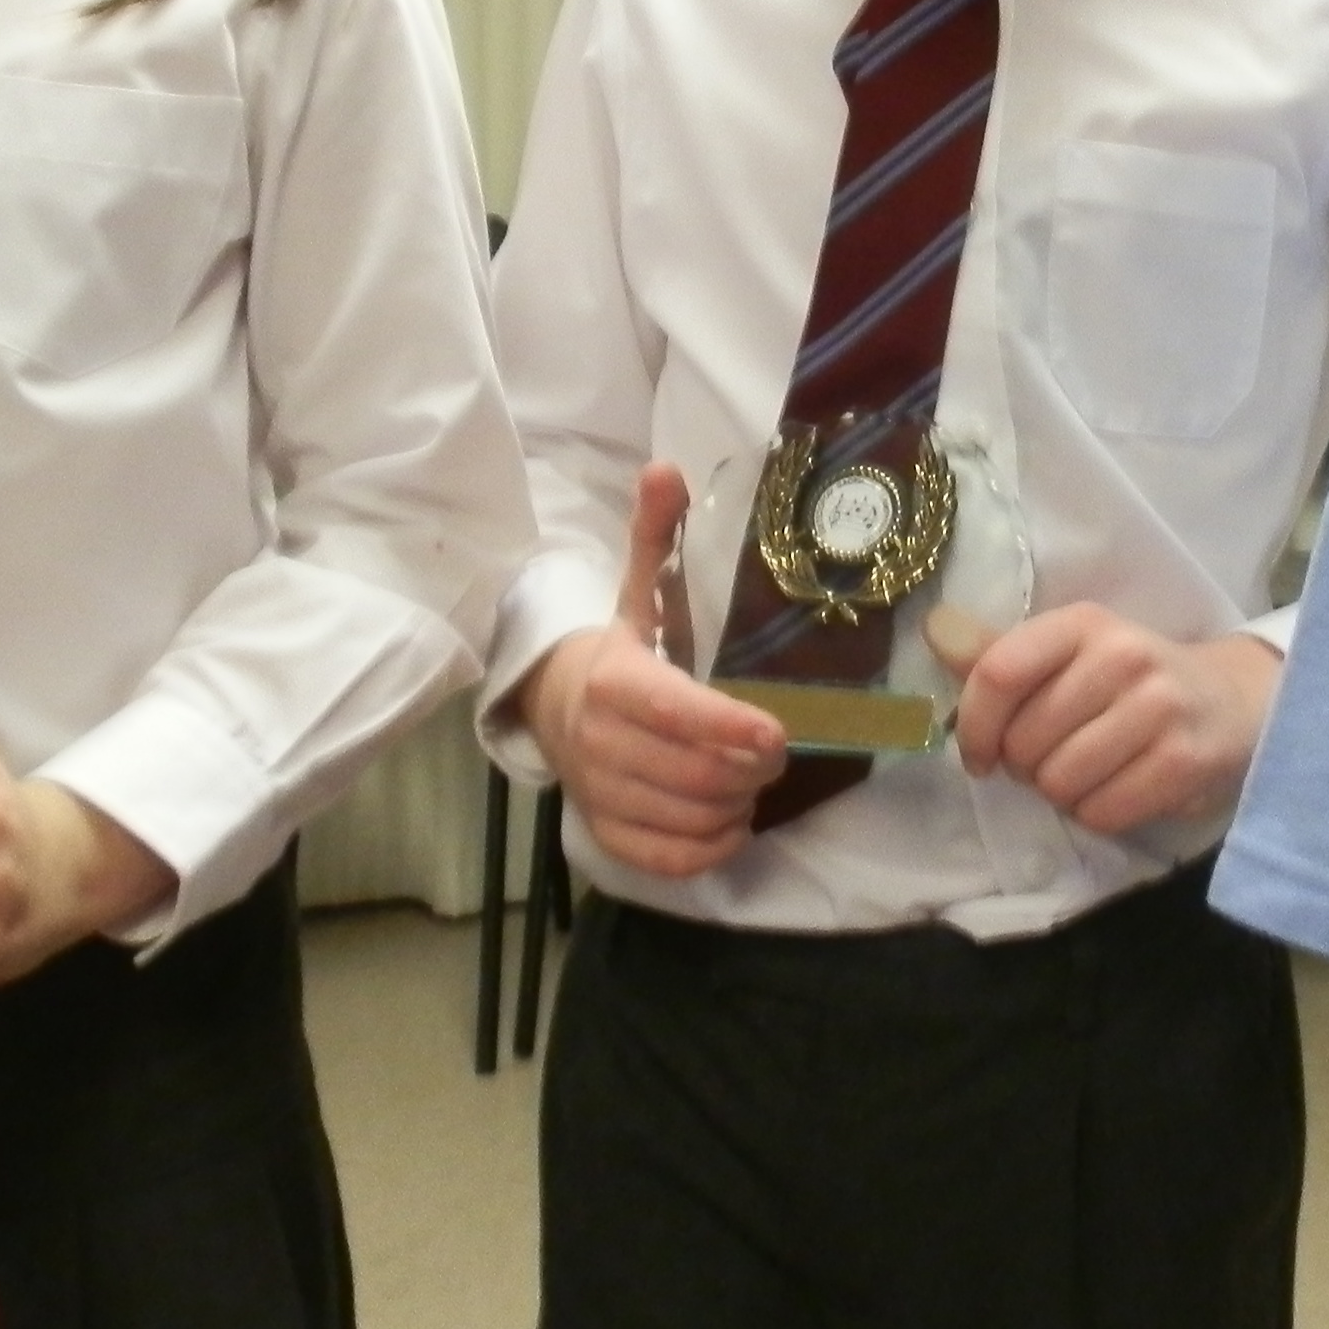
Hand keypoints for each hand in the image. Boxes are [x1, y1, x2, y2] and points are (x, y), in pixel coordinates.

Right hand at [514, 461, 784, 877]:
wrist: (551, 703)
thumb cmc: (619, 647)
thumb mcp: (637, 589)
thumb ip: (657, 535)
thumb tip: (666, 469)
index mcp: (612, 680)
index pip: (672, 712)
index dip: (727, 728)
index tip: (777, 734)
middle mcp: (599, 742)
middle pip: (692, 773)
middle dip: (748, 768)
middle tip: (777, 750)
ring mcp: (600, 793)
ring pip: (687, 817)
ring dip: (735, 804)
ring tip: (752, 779)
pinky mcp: (606, 834)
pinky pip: (668, 858)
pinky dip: (710, 848)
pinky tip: (731, 821)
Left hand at [946, 607, 1278, 832]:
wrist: (1230, 701)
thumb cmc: (1130, 682)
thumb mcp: (1071, 654)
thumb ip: (1001, 654)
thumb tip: (934, 632)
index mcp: (1082, 624)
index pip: (999, 673)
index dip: (975, 726)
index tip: (980, 758)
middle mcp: (1122, 656)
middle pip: (1025, 742)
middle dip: (1026, 767)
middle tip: (1055, 757)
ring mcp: (1158, 708)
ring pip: (1060, 783)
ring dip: (1063, 794)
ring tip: (1089, 772)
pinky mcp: (1183, 760)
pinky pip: (1102, 812)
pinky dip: (1099, 813)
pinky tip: (1119, 789)